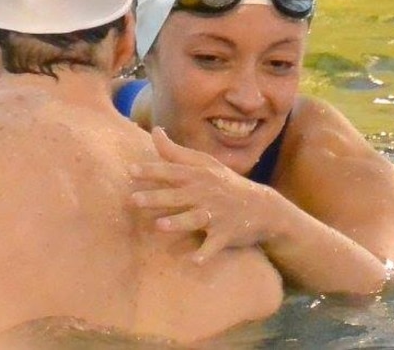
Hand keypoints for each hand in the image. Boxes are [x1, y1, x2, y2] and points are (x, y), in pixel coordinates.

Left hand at [130, 128, 276, 262]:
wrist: (263, 207)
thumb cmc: (226, 184)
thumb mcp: (206, 164)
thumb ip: (176, 152)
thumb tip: (155, 131)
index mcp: (200, 176)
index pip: (172, 171)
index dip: (151, 171)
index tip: (130, 171)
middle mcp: (207, 193)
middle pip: (178, 195)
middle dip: (156, 197)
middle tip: (133, 200)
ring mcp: (217, 214)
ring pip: (194, 219)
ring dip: (178, 223)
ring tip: (159, 225)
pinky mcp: (226, 233)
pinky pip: (214, 245)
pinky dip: (206, 253)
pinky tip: (194, 261)